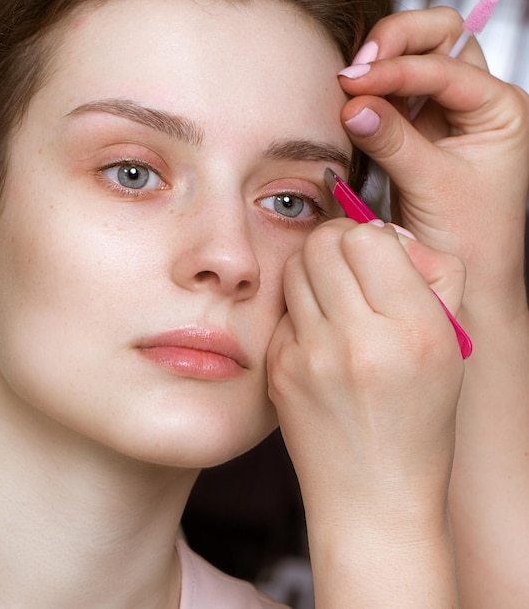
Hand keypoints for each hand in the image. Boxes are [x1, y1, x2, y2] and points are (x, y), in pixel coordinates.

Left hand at [268, 218, 464, 527]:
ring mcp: (310, 358)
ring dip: (314, 272)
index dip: (370, 236)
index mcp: (414, 331)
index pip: (369, 238)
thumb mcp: (450, 347)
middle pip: (322, 244)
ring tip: (334, 300)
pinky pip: (282, 312)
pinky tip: (319, 342)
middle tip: (348, 267)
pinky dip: (300, 314)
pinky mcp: (278, 371)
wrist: (371, 496)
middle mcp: (358, 341)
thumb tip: (383, 233)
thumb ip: (431, 276)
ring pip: (294, 269)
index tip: (376, 254)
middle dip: (336, 244)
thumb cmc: (417, 421)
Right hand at [338, 7, 528, 314]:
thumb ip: (393, 142)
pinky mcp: (416, 135)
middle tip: (359, 66)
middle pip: (441, 40)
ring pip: (415, 62)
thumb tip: (351, 105)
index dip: (399, 70)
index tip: (356, 82)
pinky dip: (370, 96)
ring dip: (382, 64)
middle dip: (399, 42)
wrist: (466, 274)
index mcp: (498, 110)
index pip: (446, 68)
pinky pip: (391, 100)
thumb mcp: (432, 185)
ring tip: (349, 83)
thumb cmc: (469, 237)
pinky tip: (350, 105)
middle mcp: (474, 105)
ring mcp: (444, 117)